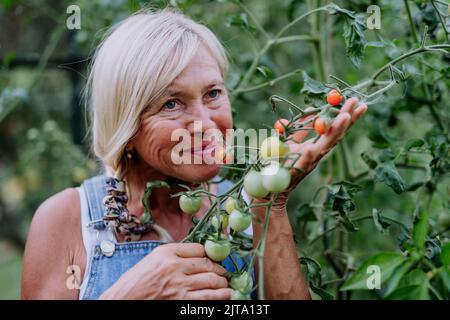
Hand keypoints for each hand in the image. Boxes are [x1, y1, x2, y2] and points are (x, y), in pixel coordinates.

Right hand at [99, 243, 232, 299]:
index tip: (213, 259)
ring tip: (226, 284)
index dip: (209, 254)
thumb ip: (173, 254)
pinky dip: (221, 297)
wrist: (123, 301)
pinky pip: (207, 299)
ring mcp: (179, 287)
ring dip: (223, 283)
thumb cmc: (136, 281)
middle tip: (223, 273)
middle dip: (219, 270)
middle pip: (208, 265)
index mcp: (168, 253)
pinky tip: (227, 295)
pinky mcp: (181, 303)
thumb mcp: (152, 259)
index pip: (199, 249)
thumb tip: (196, 254)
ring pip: (212, 282)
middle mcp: (175, 267)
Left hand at [274, 97, 366, 205]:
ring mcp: (308, 163)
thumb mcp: (290, 142)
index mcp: (316, 147)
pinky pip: (303, 162)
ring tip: (345, 117)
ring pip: (325, 146)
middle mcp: (316, 154)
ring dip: (335, 131)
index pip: (334, 129)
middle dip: (348, 119)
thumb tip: (309, 110)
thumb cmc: (279, 165)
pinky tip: (313, 148)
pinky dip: (309, 155)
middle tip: (359, 102)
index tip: (356, 101)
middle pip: (336, 135)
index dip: (346, 116)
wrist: (269, 189)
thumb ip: (299, 129)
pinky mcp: (295, 170)